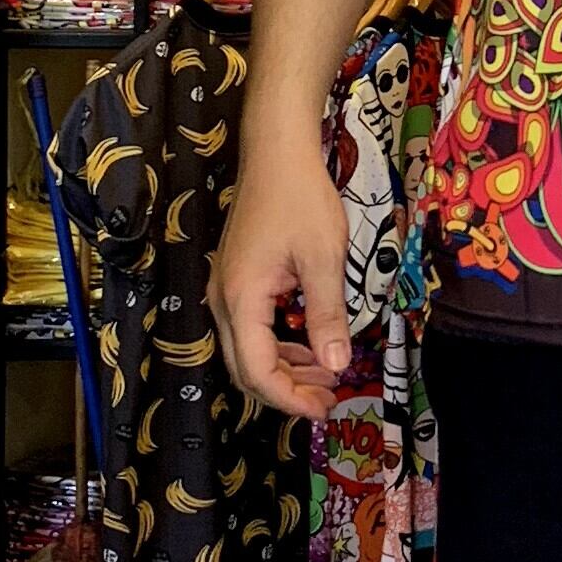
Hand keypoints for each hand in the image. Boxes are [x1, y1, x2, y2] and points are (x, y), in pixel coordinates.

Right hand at [208, 122, 351, 422]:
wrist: (276, 151)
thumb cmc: (300, 197)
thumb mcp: (324, 258)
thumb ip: (328, 315)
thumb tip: (337, 364)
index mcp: (241, 299)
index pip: (257, 371)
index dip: (289, 398)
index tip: (324, 409)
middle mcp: (224, 299)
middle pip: (246, 368)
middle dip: (287, 390)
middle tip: (329, 399)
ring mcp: (226, 289)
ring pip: (248, 350)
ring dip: (285, 368)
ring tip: (327, 375)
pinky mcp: (237, 279)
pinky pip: (252, 328)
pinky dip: (279, 344)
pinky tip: (310, 346)